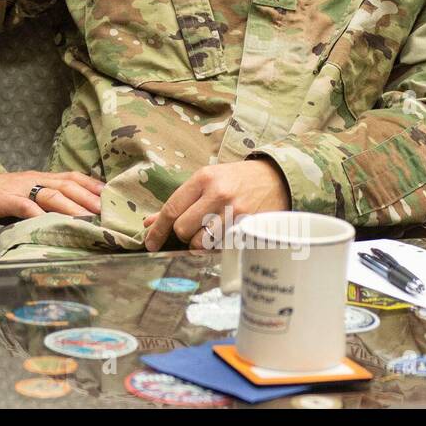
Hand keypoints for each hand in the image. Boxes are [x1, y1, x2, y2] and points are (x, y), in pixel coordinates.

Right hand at [0, 170, 105, 223]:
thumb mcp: (24, 196)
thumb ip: (43, 203)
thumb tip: (68, 218)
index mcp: (40, 177)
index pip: (72, 177)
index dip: (92, 185)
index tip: (111, 196)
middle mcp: (34, 179)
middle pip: (67, 185)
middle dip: (89, 197)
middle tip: (107, 212)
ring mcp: (20, 188)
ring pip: (52, 195)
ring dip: (72, 207)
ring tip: (88, 219)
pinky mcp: (6, 199)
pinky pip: (26, 206)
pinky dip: (40, 215)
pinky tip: (51, 225)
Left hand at [142, 159, 289, 251]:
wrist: (276, 178)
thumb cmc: (236, 180)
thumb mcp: (206, 180)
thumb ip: (179, 201)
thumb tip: (149, 223)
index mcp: (204, 178)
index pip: (172, 209)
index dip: (157, 230)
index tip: (150, 242)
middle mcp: (218, 193)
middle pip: (183, 228)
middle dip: (182, 235)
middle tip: (191, 230)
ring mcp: (235, 211)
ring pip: (201, 242)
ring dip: (199, 243)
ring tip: (208, 233)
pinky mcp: (248, 226)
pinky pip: (221, 248)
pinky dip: (217, 247)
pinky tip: (222, 237)